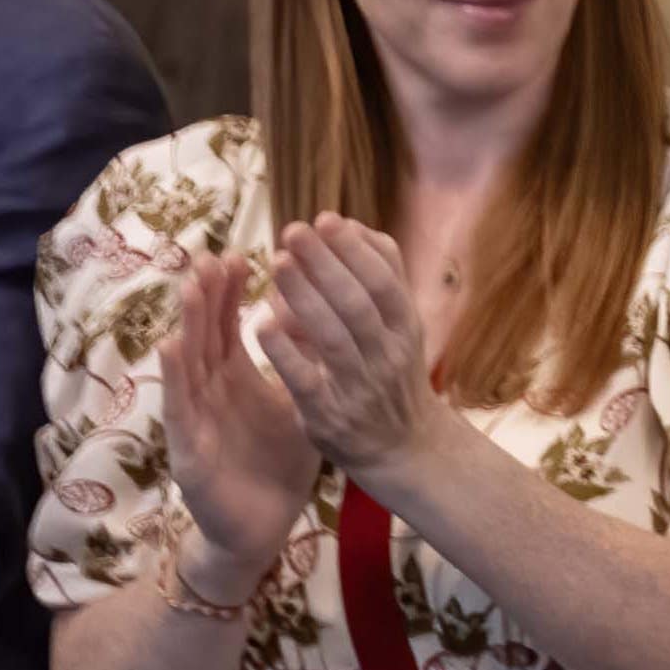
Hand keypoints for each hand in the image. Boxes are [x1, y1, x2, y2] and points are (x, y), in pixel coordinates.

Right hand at [154, 253, 319, 585]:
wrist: (262, 527)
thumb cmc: (276, 466)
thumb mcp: (297, 408)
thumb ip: (303, 367)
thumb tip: (317, 319)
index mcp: (233, 380)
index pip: (228, 326)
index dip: (230, 292)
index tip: (241, 254)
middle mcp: (209, 392)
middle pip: (204, 334)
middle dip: (206, 295)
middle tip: (211, 255)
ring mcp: (194, 418)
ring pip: (187, 362)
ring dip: (187, 323)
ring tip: (188, 284)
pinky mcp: (187, 450)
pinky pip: (179, 409)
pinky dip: (174, 378)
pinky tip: (171, 346)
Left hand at [253, 216, 454, 469]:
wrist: (405, 450)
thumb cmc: (392, 375)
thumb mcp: (401, 325)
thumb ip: (382, 277)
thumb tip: (350, 226)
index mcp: (406, 329)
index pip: (386, 281)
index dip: (356, 249)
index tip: (326, 219)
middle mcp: (388, 356)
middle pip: (358, 303)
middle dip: (326, 263)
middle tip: (293, 231)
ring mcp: (359, 387)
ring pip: (333, 337)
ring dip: (304, 296)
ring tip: (277, 262)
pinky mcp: (329, 416)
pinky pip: (305, 380)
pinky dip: (285, 350)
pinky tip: (263, 322)